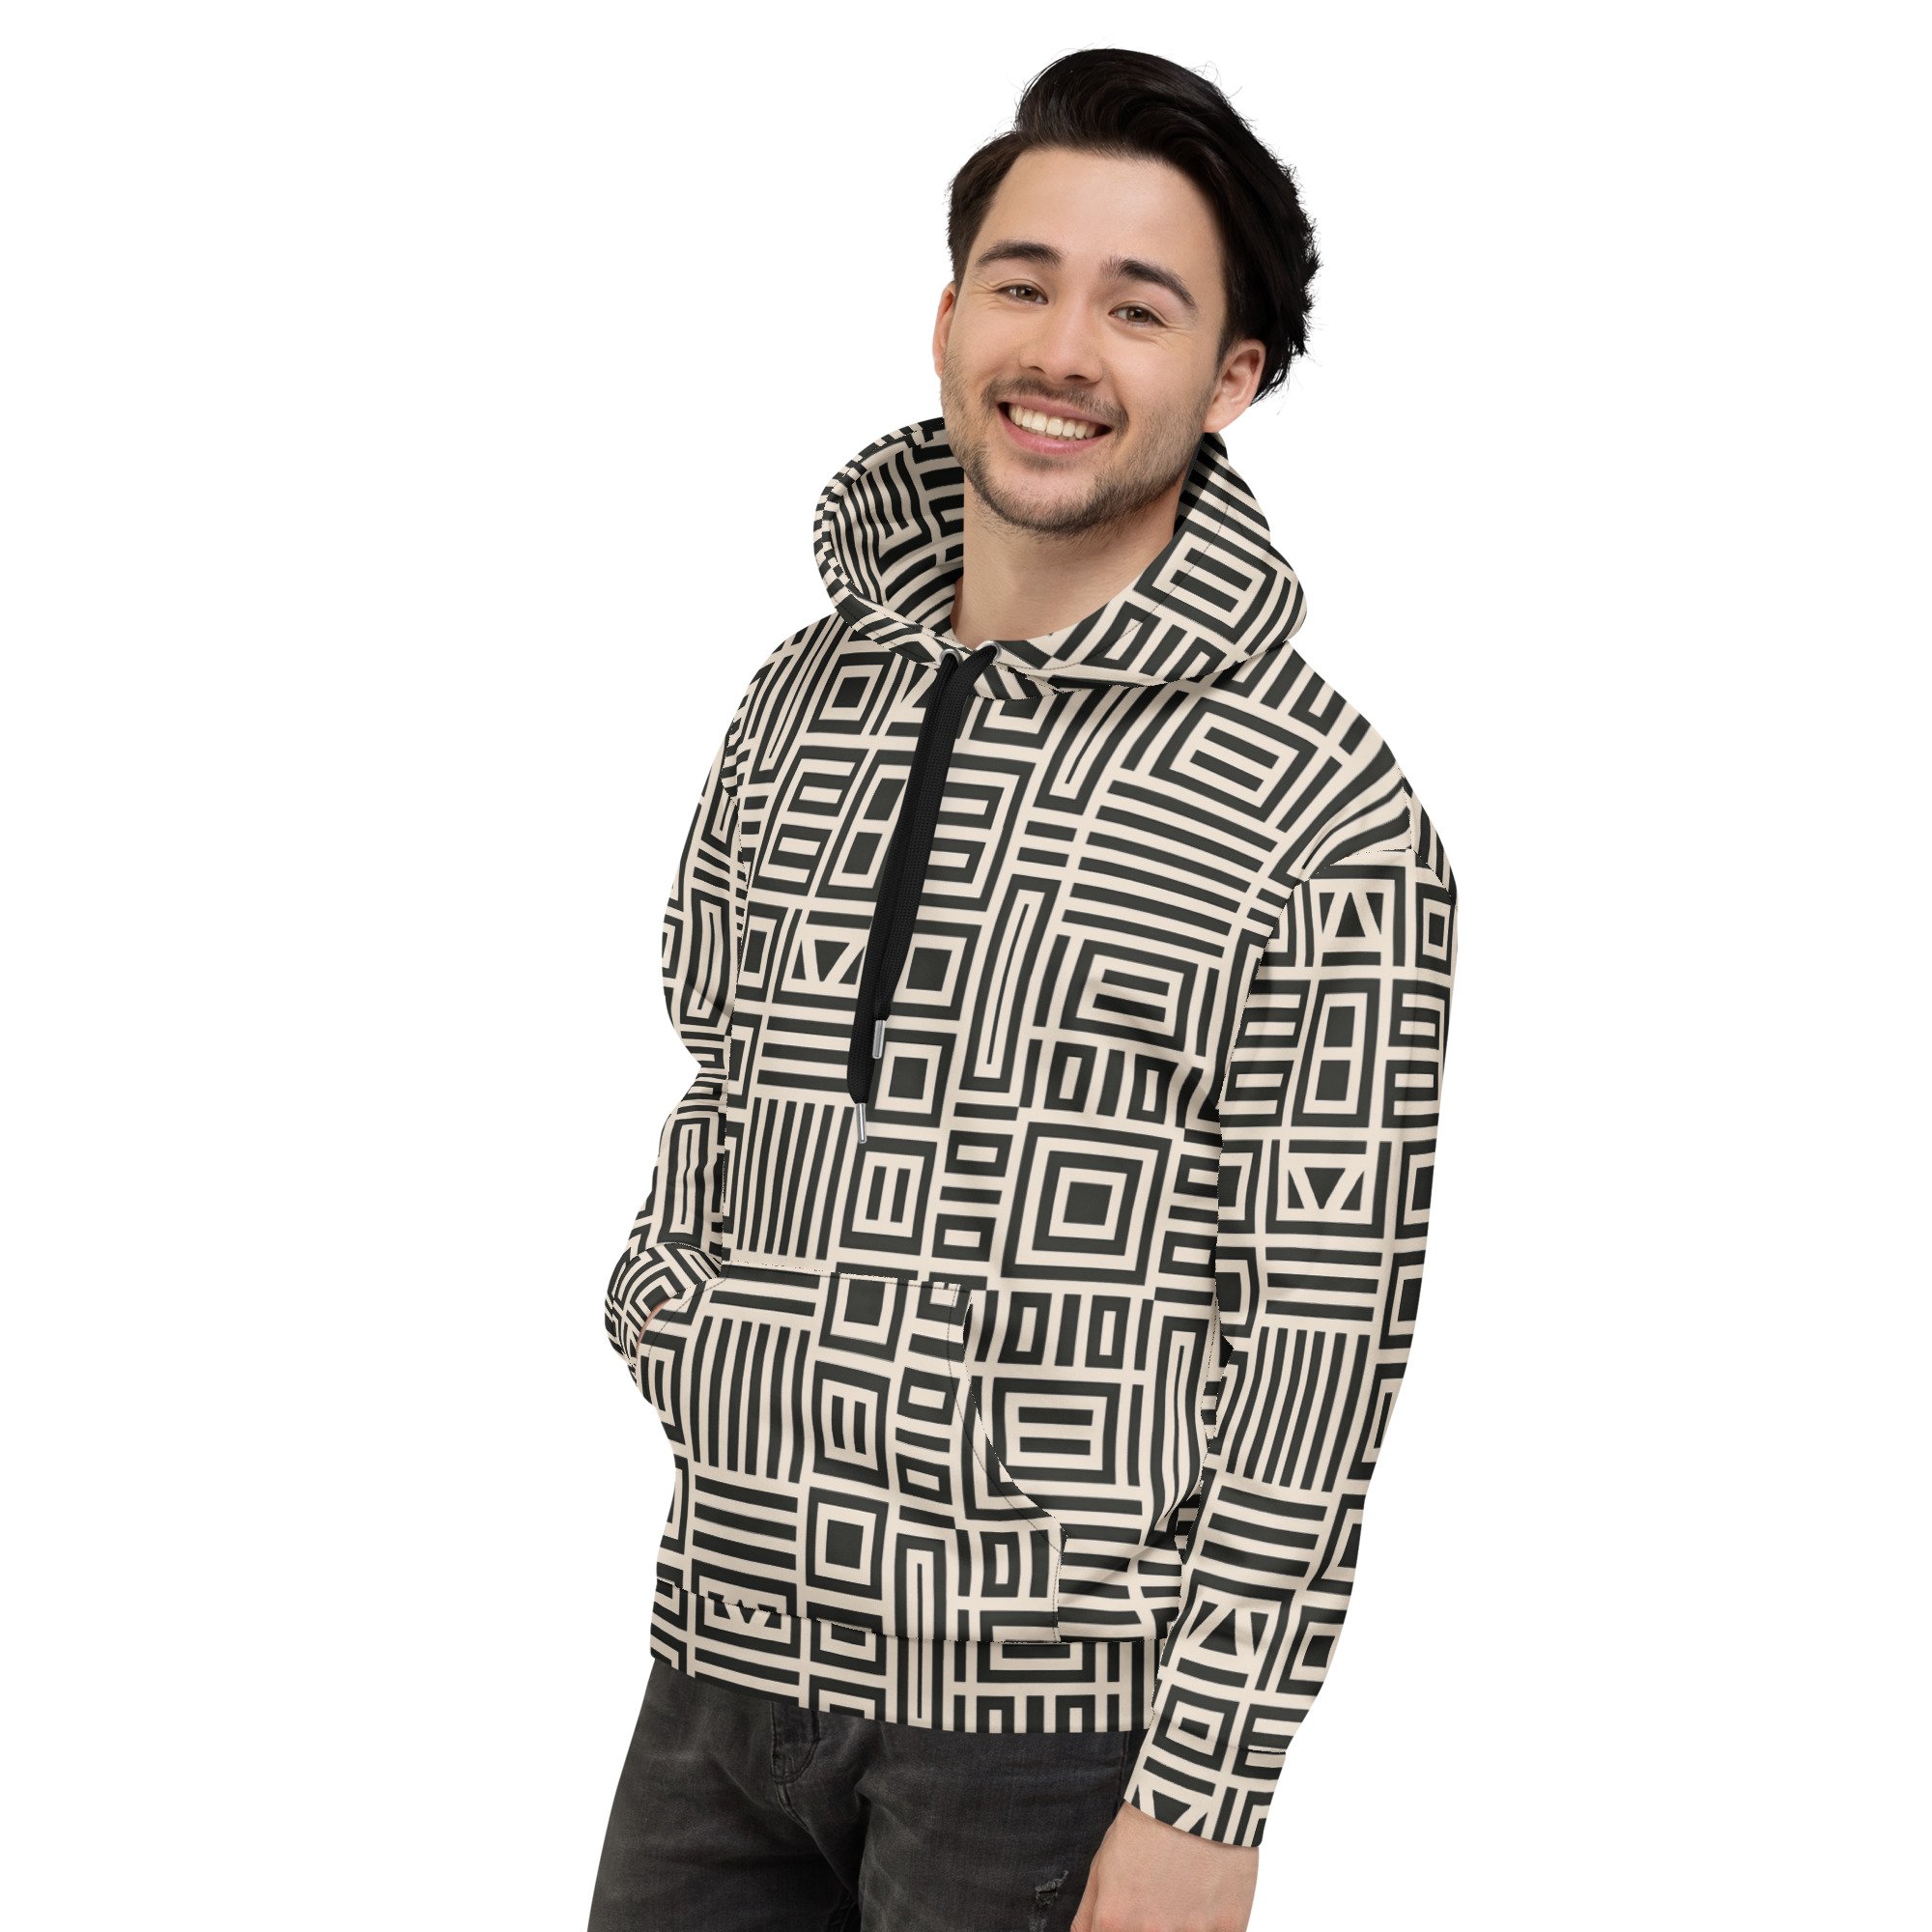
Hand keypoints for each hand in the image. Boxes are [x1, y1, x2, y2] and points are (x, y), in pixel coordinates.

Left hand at [1070, 1800, 1257, 1930]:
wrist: (1198, 1792)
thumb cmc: (1147, 1822)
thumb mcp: (1103, 1862)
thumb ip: (1088, 1914)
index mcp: (1114, 1920)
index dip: (1116, 1930)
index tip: (1126, 1920)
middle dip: (1147, 1926)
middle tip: (1157, 1901)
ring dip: (1182, 1924)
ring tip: (1183, 1893)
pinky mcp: (1230, 1927)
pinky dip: (1212, 1924)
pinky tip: (1208, 1899)